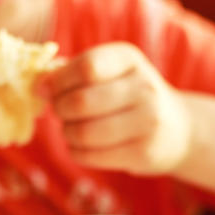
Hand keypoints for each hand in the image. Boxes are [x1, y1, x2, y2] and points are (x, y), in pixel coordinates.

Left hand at [45, 42, 191, 173]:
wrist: (176, 129)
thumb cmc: (128, 97)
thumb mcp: (109, 73)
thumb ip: (72, 72)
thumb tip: (37, 83)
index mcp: (129, 59)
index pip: (86, 67)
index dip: (57, 81)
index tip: (44, 90)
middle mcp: (144, 87)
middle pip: (80, 101)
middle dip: (59, 110)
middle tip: (60, 113)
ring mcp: (147, 121)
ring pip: (83, 132)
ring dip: (67, 133)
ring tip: (71, 129)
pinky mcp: (143, 152)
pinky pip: (91, 155)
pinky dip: (75, 152)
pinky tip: (81, 146)